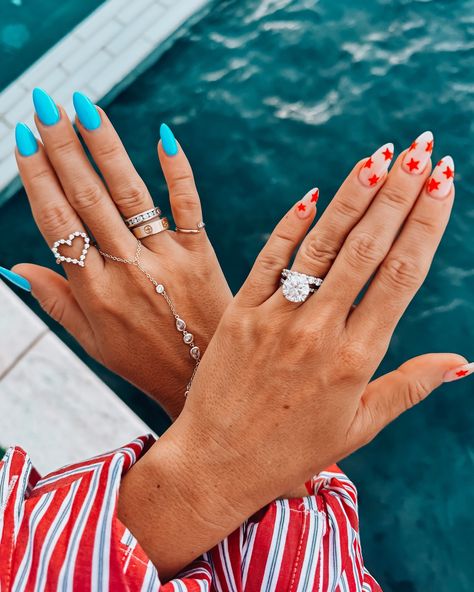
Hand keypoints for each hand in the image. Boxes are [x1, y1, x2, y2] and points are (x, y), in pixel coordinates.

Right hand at [13, 91, 231, 418]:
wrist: (201, 379)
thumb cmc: (142, 361)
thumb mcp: (92, 342)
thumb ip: (55, 302)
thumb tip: (14, 267)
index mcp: (92, 292)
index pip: (57, 223)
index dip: (38, 179)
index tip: (23, 140)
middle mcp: (126, 270)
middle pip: (88, 200)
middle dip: (63, 149)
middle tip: (44, 105)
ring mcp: (165, 260)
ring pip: (130, 195)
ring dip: (106, 149)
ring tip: (85, 107)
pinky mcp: (199, 255)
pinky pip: (187, 207)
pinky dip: (177, 172)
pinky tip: (164, 136)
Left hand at [119, 134, 468, 575]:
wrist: (217, 462)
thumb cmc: (293, 450)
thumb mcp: (359, 426)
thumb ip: (410, 386)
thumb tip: (465, 362)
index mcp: (357, 358)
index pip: (401, 275)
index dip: (425, 222)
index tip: (443, 181)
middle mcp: (320, 331)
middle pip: (366, 248)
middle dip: (398, 193)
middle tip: (421, 147)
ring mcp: (276, 317)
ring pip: (321, 244)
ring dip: (353, 196)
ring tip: (380, 156)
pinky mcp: (239, 312)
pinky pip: (269, 258)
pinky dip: (291, 224)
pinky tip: (314, 194)